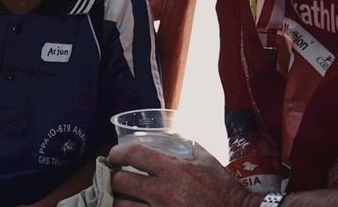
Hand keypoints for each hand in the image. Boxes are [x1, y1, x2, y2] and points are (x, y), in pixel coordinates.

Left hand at [108, 142, 255, 206]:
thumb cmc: (224, 189)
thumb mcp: (207, 160)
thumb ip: (187, 146)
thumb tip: (172, 137)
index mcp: (174, 170)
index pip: (133, 154)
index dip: (117, 152)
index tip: (113, 155)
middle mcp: (163, 192)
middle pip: (120, 182)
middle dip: (113, 178)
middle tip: (114, 177)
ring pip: (121, 206)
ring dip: (116, 200)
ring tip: (118, 196)